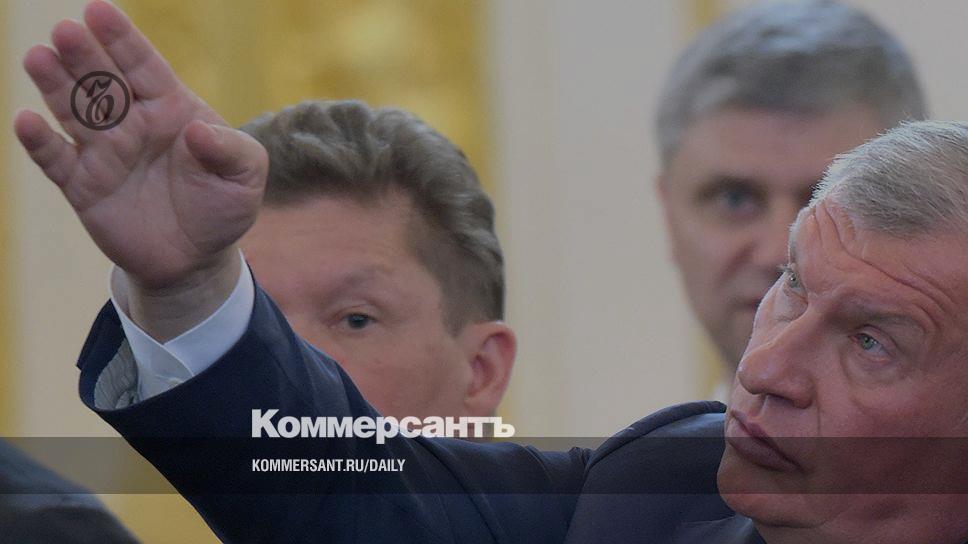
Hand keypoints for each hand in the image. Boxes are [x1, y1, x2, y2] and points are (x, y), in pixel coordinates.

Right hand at [13, 0, 266, 293]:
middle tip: (66, 31)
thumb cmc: (223, 206)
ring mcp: (104, 152)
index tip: (98, 10)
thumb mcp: (245, 176)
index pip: (144, 66)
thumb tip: (198, 132)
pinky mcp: (83, 186)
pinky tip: (29, 121)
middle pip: (103, 81)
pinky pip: (57, 160)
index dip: (122, 39)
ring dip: (55, 85)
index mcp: (171, 108)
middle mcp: (132, 122)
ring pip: (74, 111)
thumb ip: (231, 150)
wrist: (196, 259)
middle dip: (85, 55)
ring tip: (39, 57)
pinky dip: (40, 142)